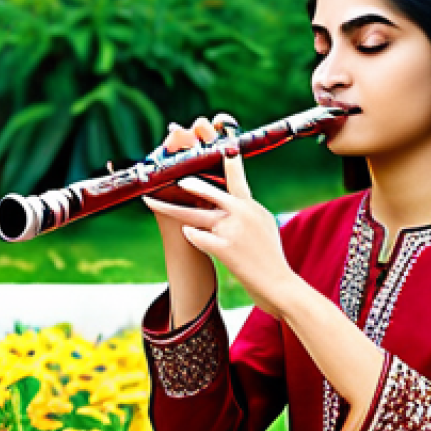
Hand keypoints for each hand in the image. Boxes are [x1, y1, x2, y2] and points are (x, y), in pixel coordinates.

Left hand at [142, 141, 296, 318]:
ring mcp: (230, 229)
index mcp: (250, 206)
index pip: (236, 177)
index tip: (221, 147)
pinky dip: (191, 236)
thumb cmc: (270, 257)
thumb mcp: (264, 225)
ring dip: (169, 208)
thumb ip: (247, 211)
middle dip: (186, 185)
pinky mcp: (223, 248)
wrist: (278, 283)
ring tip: (152, 202)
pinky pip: (197, 237)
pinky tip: (187, 234)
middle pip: (206, 192)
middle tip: (172, 180)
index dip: (227, 162)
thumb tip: (234, 201)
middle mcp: (240, 212)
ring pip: (193, 214)